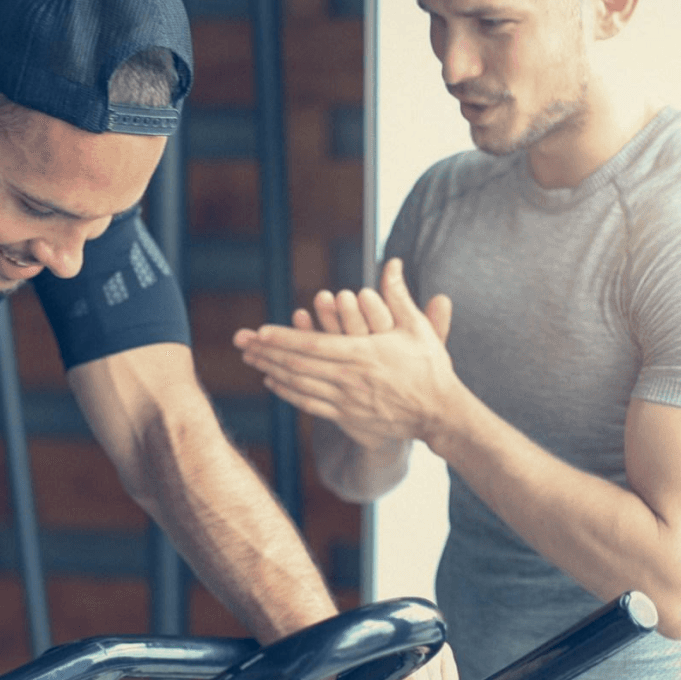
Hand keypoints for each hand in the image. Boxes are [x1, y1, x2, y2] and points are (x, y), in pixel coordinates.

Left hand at [232, 258, 457, 447]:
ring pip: (299, 384)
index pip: (314, 345)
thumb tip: (392, 262)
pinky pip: (309, 404)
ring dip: (271, 370)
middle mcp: (350, 378)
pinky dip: (287, 393)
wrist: (439, 413)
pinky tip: (272, 383)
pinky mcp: (347, 417)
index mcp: (363, 353)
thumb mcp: (417, 328)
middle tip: (241, 343)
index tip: (260, 331)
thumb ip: (399, 295)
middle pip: (298, 365)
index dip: (284, 339)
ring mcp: (346, 400)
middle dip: (267, 352)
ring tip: (250, 358)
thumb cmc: (430, 367)